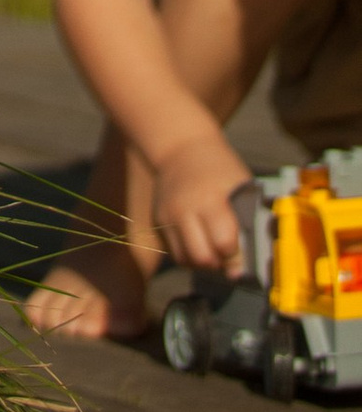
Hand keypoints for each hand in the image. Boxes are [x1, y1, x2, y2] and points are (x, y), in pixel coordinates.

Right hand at [152, 125, 248, 273]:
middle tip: (229, 255)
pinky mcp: (157, 220)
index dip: (237, 254)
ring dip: (203, 263)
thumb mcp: (240, 186)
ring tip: (214, 250)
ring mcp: (167, 215)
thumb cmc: (219, 169)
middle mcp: (184, 209)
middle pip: (202, 258)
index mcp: (209, 198)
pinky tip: (199, 243)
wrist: (180, 147)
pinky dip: (189, 255)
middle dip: (220, 263)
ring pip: (185, 261)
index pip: (223, 243)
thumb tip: (255, 258)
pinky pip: (174, 252)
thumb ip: (248, 220)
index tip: (243, 250)